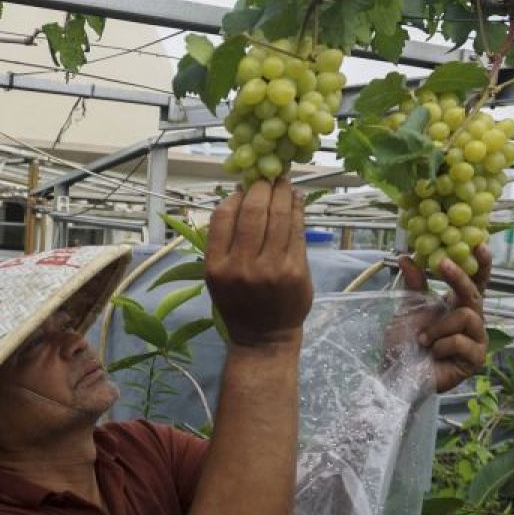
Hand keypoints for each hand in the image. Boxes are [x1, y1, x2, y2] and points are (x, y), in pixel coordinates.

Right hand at [205, 178, 312, 347]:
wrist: (264, 337)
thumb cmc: (238, 303)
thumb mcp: (217, 276)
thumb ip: (224, 240)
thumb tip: (240, 194)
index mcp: (216, 266)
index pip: (223, 216)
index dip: (235, 196)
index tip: (244, 186)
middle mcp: (241, 266)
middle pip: (253, 212)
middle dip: (262, 188)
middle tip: (268, 176)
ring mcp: (271, 269)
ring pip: (278, 217)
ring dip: (282, 193)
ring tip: (284, 182)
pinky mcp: (295, 271)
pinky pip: (296, 231)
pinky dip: (297, 210)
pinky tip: (296, 199)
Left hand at [397, 244, 492, 392]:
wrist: (397, 373)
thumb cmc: (405, 343)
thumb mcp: (408, 309)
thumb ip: (414, 284)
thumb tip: (406, 256)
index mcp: (458, 306)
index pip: (475, 282)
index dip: (480, 264)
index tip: (479, 243)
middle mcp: (471, 320)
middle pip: (474, 293)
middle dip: (458, 277)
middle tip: (443, 264)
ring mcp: (476, 340)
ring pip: (466, 317)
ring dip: (438, 327)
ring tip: (423, 339)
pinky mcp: (475, 359)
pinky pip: (462, 341)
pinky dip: (441, 345)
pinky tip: (433, 353)